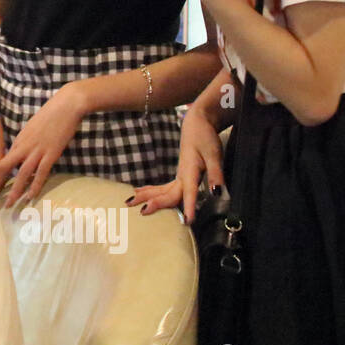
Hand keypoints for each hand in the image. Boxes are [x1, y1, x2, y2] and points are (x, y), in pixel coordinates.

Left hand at [0, 82, 88, 206]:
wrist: (66, 106)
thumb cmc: (50, 114)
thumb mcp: (31, 128)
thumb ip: (25, 141)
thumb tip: (19, 153)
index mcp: (19, 140)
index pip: (2, 160)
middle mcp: (24, 146)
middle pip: (5, 167)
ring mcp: (38, 151)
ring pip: (22, 174)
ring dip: (15, 190)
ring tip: (9, 203)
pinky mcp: (51, 154)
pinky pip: (41, 173)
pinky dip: (35, 185)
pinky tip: (31, 196)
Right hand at [127, 105, 224, 221]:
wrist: (196, 124)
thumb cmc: (205, 138)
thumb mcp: (214, 155)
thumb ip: (215, 175)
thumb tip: (217, 193)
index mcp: (190, 172)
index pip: (189, 192)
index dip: (188, 207)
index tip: (186, 221)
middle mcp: (181, 175)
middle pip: (167, 192)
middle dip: (155, 202)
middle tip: (142, 212)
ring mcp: (178, 175)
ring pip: (161, 189)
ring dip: (146, 195)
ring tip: (128, 202)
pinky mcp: (179, 174)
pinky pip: (163, 186)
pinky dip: (150, 190)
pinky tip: (139, 192)